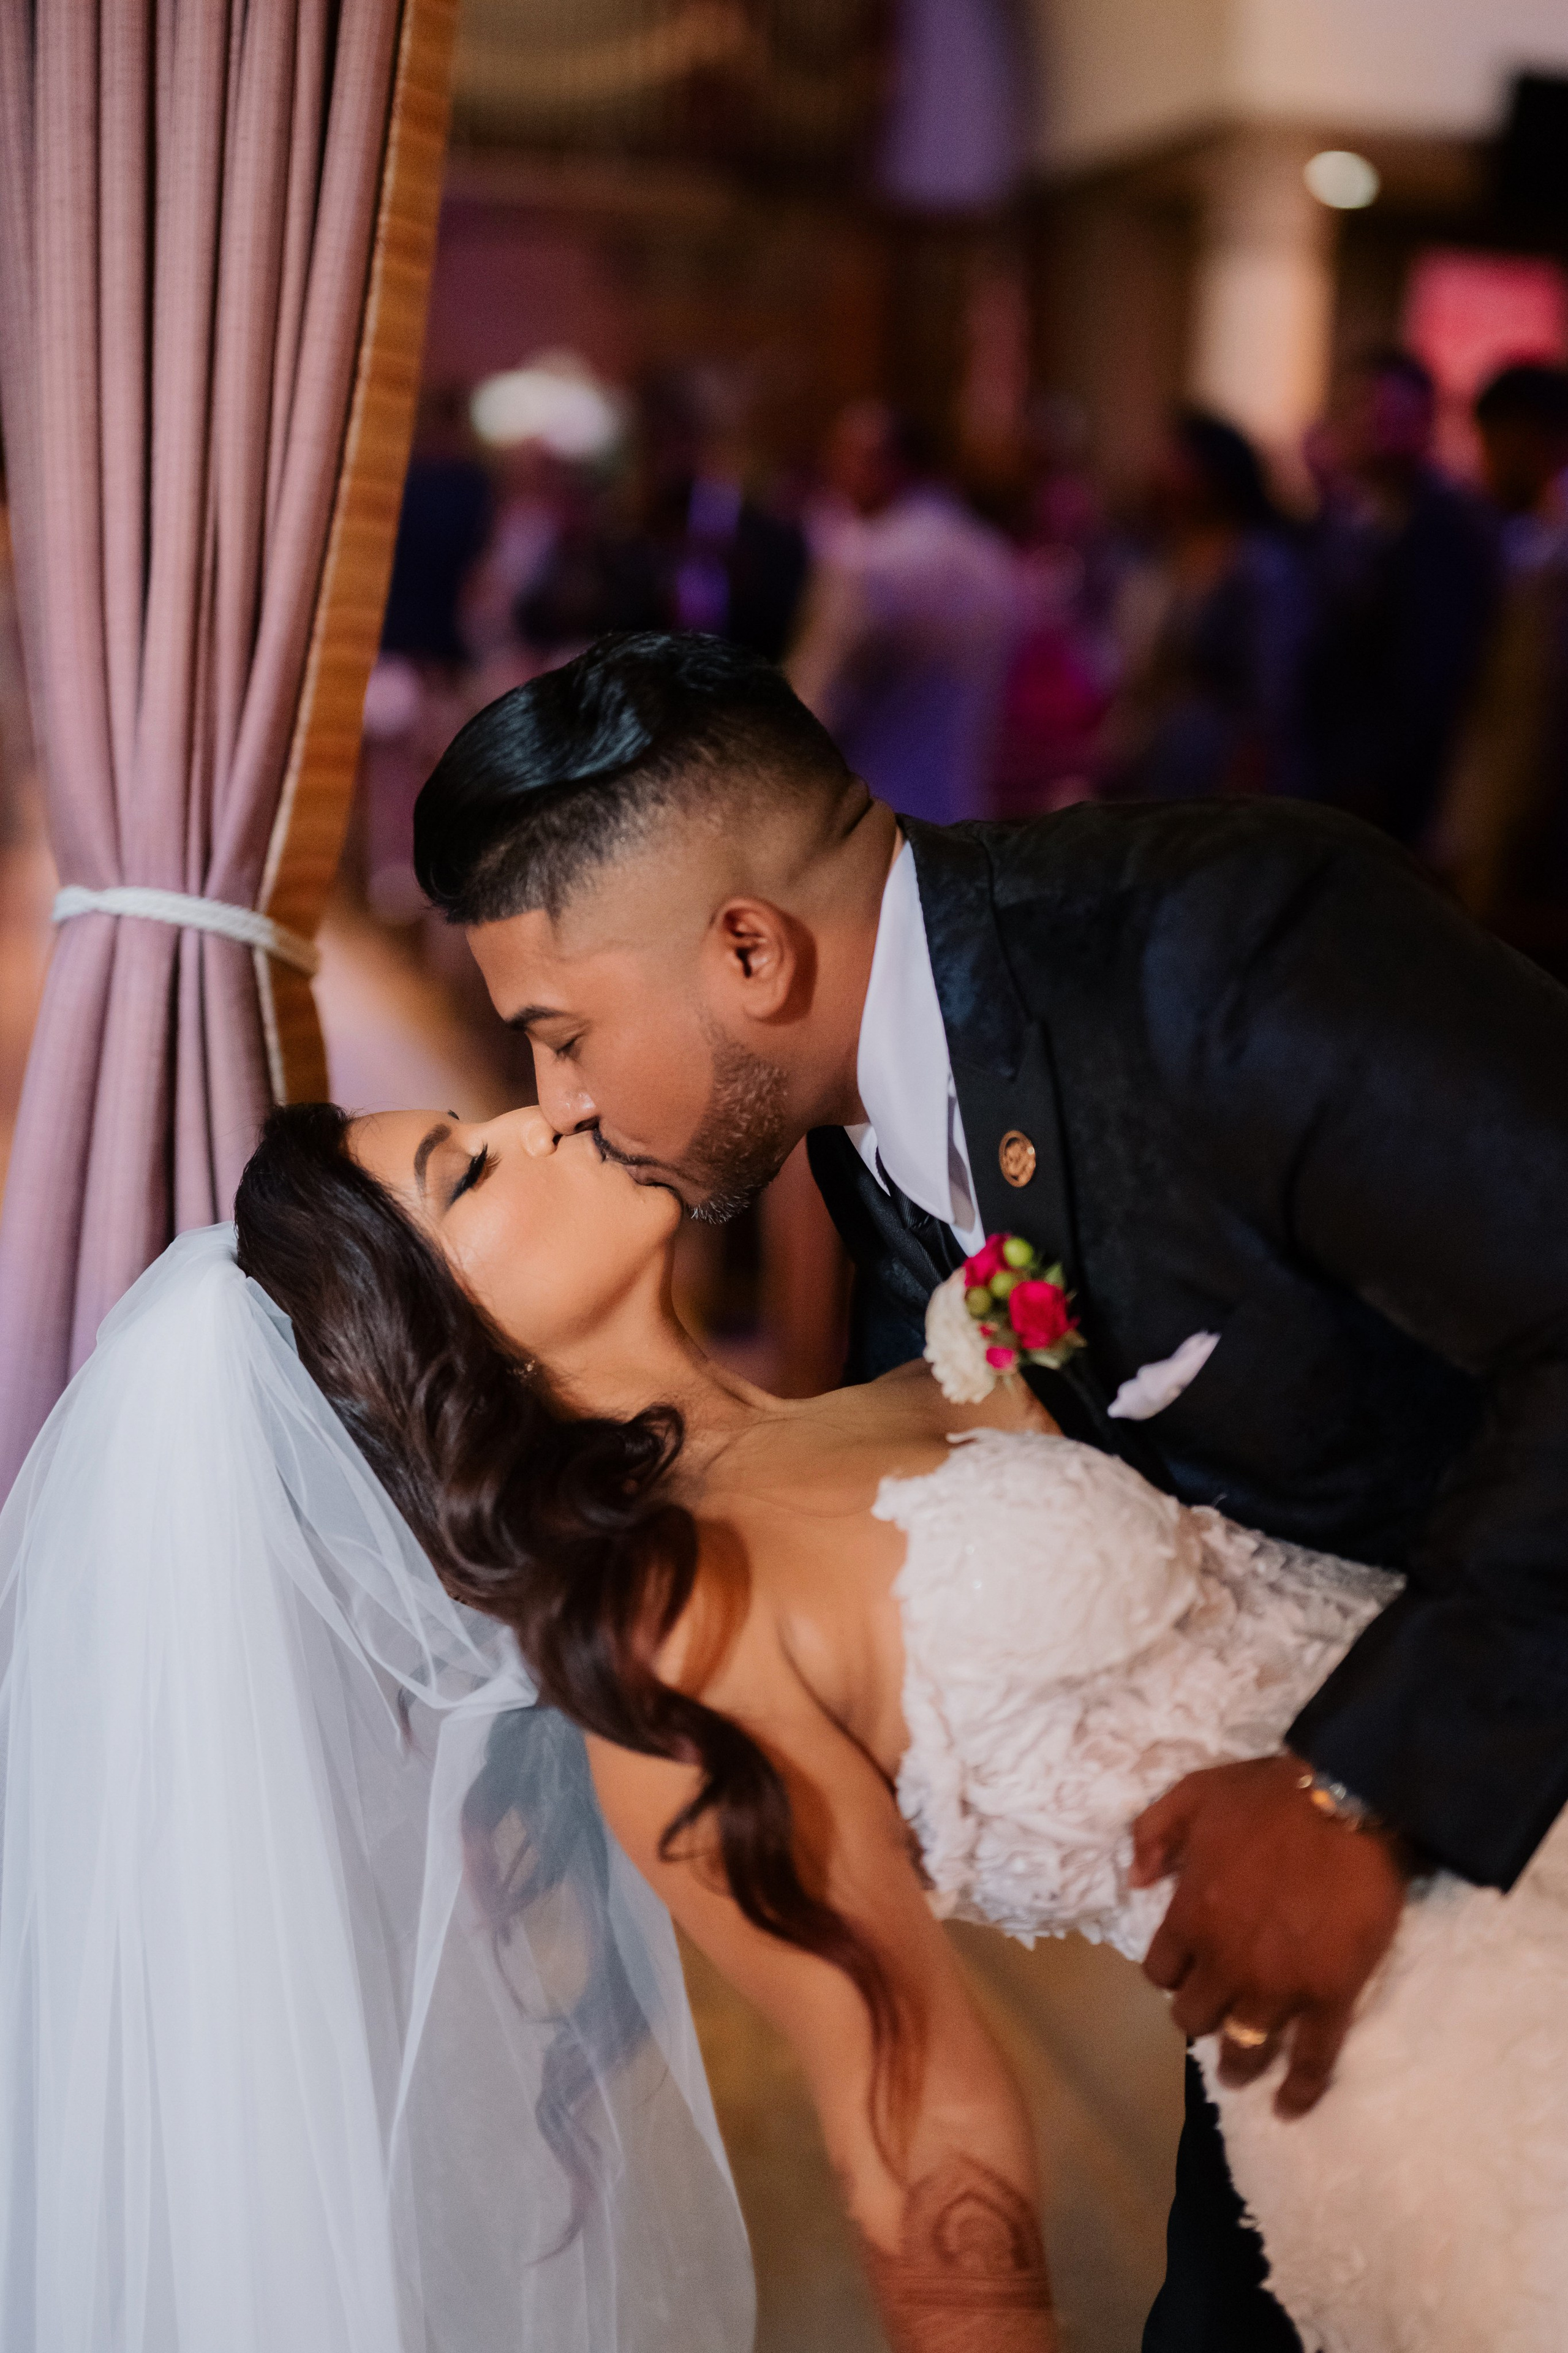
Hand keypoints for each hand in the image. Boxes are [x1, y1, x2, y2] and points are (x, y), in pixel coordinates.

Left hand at [1130, 1754, 1409, 2117]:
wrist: (1347, 1799)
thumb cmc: (1268, 1795)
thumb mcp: (1191, 1793)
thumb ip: (1153, 1834)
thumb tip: (1134, 1881)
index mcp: (1190, 1915)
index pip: (1161, 1970)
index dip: (1170, 1973)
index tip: (1184, 1970)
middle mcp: (1226, 1961)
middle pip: (1195, 2016)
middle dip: (1199, 2017)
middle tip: (1213, 2014)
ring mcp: (1278, 1985)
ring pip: (1244, 2047)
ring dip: (1237, 2064)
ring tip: (1239, 2073)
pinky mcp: (1330, 1995)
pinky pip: (1313, 2059)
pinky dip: (1301, 2090)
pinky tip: (1290, 2106)